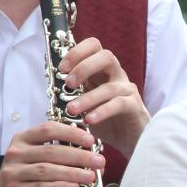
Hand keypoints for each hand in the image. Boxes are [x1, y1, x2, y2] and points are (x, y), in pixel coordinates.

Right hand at [0, 121, 104, 186]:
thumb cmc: (25, 180)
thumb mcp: (37, 161)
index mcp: (22, 139)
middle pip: (51, 151)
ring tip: (91, 176)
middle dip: (79, 156)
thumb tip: (92, 156)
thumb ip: (58, 155)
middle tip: (99, 161)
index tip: (91, 141)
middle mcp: (15, 153)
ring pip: (47, 170)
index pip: (48, 129)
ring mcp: (13, 172)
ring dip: (73, 173)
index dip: (71, 133)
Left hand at [58, 37, 149, 155]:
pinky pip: (119, 104)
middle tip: (68, 83)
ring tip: (71, 109)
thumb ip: (73, 93)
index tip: (62, 69)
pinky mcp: (134, 107)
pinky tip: (89, 120)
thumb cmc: (107, 121)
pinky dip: (102, 111)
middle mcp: (117, 76)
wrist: (131, 141)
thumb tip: (52, 86)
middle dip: (84, 67)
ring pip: (110, 86)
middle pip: (106, 57)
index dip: (77, 52)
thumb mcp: (86, 103)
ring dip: (88, 98)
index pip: (94, 46)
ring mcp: (127, 90)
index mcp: (103, 70)